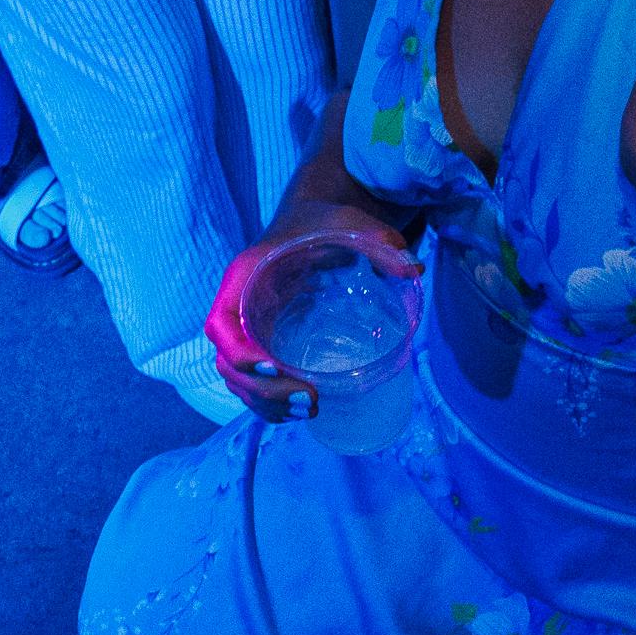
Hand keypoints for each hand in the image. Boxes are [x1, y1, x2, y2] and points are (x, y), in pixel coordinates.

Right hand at [206, 207, 419, 425]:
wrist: (308, 221)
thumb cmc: (321, 223)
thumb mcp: (347, 223)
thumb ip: (378, 240)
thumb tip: (413, 268)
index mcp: (245, 275)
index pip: (222, 323)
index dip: (239, 352)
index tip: (273, 367)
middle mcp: (237, 306)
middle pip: (228, 362)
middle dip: (263, 390)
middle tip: (311, 400)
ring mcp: (246, 329)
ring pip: (236, 380)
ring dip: (265, 404)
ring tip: (310, 411)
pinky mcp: (260, 344)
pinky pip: (251, 382)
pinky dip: (268, 403)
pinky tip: (300, 413)